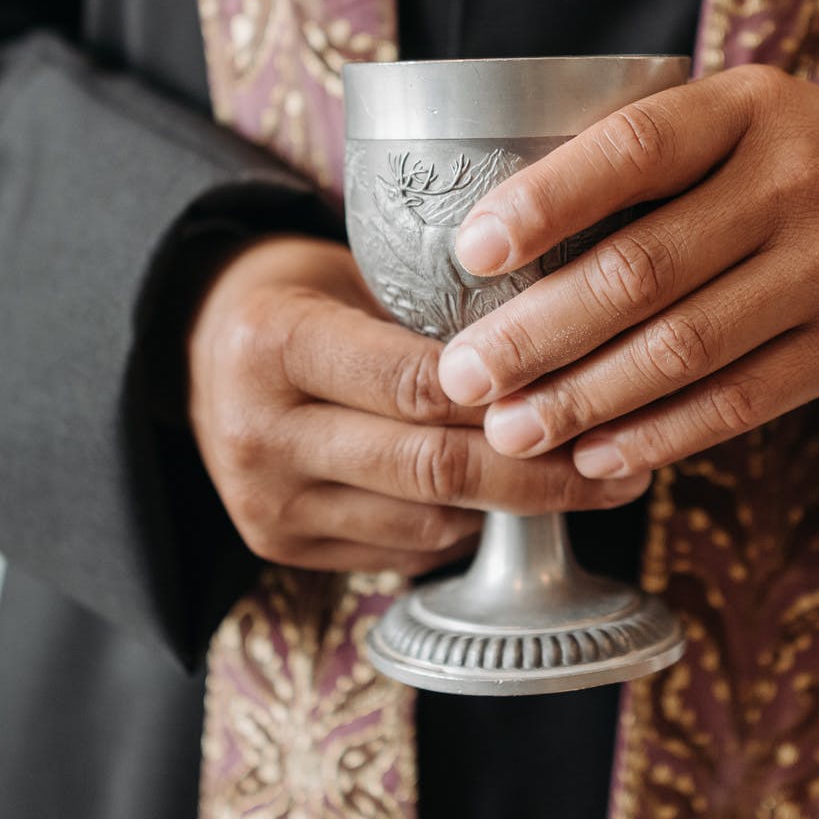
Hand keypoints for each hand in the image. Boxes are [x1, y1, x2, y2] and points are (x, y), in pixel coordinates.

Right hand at [187, 235, 652, 575]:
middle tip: (621, 468)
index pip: (416, 383)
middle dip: (539, 474)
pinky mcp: (276, 547)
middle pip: (431, 468)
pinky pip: (404, 550)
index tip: (595, 393)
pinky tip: (506, 500)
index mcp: (275, 341)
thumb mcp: (353, 267)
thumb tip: (568, 336)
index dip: (511, 397)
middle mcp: (259, 430)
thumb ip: (437, 310)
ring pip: (428, 521)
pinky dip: (466, 527)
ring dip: (512, 507)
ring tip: (586, 480)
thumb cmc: (304, 291)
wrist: (197, 342)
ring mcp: (265, 500)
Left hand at [433, 65, 818, 479]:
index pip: (634, 148)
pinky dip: (660, 434)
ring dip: (586, 397)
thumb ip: (646, 161)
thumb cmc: (796, 164)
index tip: (471, 251)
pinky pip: (740, 401)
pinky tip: (596, 455)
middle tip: (463, 377)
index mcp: (745, 108)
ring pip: (685, 347)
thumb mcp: (738, 123)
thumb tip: (492, 242)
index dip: (547, 200)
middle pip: (645, 266)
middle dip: (539, 331)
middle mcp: (793, 180)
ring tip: (512, 429)